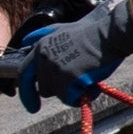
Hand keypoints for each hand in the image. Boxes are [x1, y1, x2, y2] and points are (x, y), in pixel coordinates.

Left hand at [3, 0, 131, 110]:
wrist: (109, 34)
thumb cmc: (92, 31)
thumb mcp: (62, 29)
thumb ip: (44, 36)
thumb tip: (27, 41)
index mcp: (41, 46)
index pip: (24, 73)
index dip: (26, 91)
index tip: (32, 104)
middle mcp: (44, 58)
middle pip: (44, 89)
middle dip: (58, 90)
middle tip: (73, 89)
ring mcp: (55, 69)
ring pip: (59, 94)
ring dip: (72, 92)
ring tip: (88, 81)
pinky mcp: (67, 79)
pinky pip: (70, 99)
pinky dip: (82, 96)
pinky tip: (92, 86)